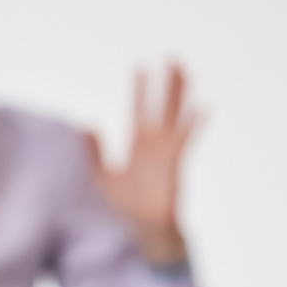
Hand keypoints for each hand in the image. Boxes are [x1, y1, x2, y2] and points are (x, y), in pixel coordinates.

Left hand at [83, 63, 198, 265]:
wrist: (142, 230)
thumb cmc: (125, 207)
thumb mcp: (102, 177)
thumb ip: (93, 153)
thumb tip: (83, 127)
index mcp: (138, 148)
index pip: (139, 110)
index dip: (139, 89)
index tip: (140, 66)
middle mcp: (154, 147)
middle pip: (161, 107)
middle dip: (165, 84)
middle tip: (171, 57)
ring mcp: (166, 154)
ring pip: (175, 117)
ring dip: (181, 95)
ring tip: (186, 71)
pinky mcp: (174, 165)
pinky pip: (185, 141)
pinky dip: (194, 125)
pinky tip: (203, 109)